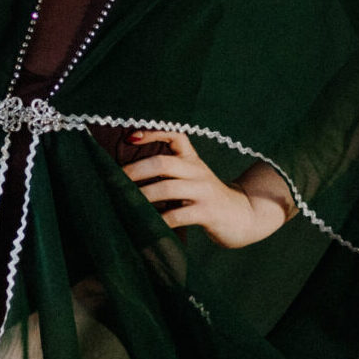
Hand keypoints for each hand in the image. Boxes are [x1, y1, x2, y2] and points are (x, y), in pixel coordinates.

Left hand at [121, 129, 293, 248]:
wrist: (245, 217)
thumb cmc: (208, 199)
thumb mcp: (192, 179)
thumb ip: (169, 173)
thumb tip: (128, 177)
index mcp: (192, 160)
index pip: (174, 134)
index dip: (152, 132)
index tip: (129, 137)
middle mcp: (197, 171)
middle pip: (163, 162)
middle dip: (135, 170)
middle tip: (113, 180)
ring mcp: (203, 191)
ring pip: (167, 187)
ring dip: (142, 196)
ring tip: (123, 203)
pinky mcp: (207, 212)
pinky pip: (178, 215)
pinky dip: (159, 221)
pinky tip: (145, 225)